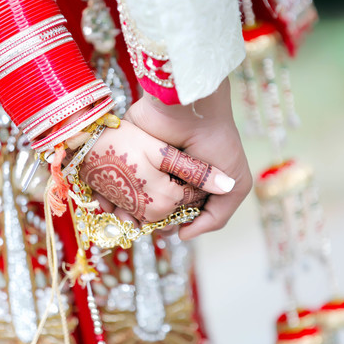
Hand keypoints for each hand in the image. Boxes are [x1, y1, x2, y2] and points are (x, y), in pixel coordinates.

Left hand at [78, 120, 235, 224]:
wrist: (188, 108)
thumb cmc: (217, 142)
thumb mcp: (235, 184)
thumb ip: (217, 215)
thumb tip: (183, 235)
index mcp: (192, 183)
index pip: (180, 215)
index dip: (175, 225)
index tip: (172, 230)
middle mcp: (169, 177)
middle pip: (153, 211)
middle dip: (148, 221)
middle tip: (145, 225)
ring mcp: (146, 167)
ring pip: (130, 201)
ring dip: (125, 213)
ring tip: (123, 217)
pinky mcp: (126, 154)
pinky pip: (111, 181)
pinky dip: (109, 196)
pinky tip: (108, 205)